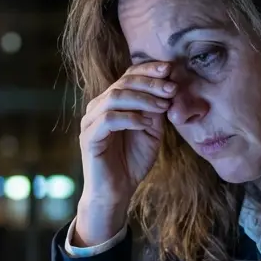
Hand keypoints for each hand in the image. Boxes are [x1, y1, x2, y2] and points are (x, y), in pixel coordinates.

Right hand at [74, 60, 176, 244]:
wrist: (117, 192)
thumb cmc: (133, 162)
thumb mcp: (151, 131)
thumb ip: (156, 110)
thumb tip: (169, 86)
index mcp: (112, 102)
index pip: (128, 75)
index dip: (148, 69)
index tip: (170, 69)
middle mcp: (98, 107)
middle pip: (123, 82)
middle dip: (150, 83)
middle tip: (171, 88)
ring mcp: (91, 121)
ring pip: (114, 97)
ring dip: (142, 99)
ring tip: (162, 106)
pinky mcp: (89, 137)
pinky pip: (108, 119)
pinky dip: (130, 118)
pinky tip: (145, 123)